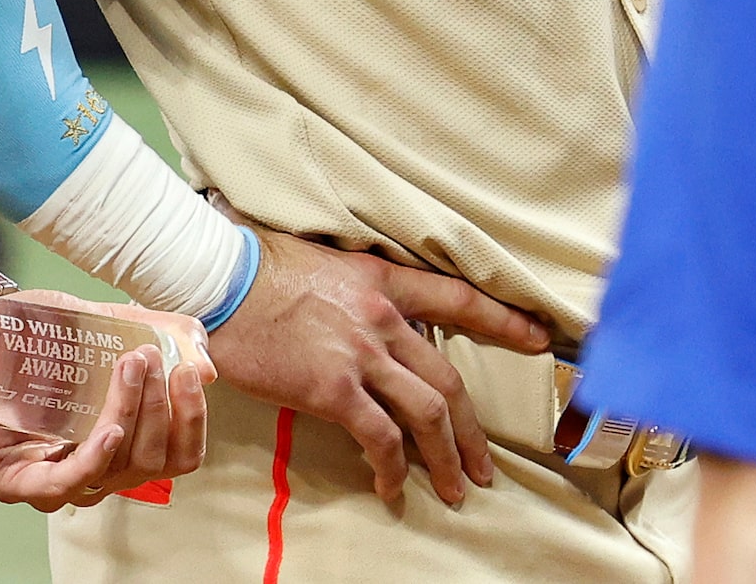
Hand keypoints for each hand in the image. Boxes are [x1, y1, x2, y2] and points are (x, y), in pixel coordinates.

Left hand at [0, 346, 207, 511]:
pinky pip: (68, 483)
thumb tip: (203, 365)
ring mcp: (55, 482)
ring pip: (117, 467)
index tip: (189, 373)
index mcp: (118, 442)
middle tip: (150, 356)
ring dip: (131, 415)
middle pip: (152, 459)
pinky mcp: (17, 485)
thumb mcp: (96, 325)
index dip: (192, 419)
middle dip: (160, 407)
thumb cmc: (29, 335)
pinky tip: (107, 429)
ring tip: (131, 366)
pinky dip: (95, 456)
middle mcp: (92, 469)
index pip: (177, 453)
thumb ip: (149, 338)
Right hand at [209, 230, 551, 508]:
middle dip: (472, 432)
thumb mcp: (320, 266)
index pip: (456, 299)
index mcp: (380, 282)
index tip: (538, 338)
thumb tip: (362, 324)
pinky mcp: (333, 388)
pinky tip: (390, 487)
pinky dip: (391, 468)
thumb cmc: (254, 268)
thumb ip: (353, 296)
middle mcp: (382, 318)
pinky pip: (379, 437)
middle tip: (483, 466)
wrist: (216, 279)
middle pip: (448, 380)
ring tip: (454, 488)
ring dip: (447, 458)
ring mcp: (361, 355)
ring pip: (428, 414)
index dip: (503, 320)